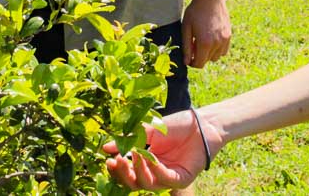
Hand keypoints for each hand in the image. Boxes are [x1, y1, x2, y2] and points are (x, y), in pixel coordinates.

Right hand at [103, 110, 222, 190]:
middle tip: (117, 160)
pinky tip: (151, 160)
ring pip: (148, 185)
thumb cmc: (177, 126)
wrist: (202, 123)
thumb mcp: (148, 130)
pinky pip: (166, 180)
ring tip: (133, 156)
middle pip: (135, 183)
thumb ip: (129, 140)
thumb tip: (106, 147)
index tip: (108, 159)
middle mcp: (156, 173)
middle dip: (124, 173)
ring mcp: (169, 177)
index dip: (117, 169)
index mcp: (147, 164)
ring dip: (139, 171)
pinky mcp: (182, 179)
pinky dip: (157, 171)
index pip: (128, 173)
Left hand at [181, 0, 230, 67]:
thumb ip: (186, 47)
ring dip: (209, 54)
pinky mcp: (229, 35)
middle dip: (200, 56)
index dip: (192, 63)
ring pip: (216, 57)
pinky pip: (224, 50)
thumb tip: (187, 62)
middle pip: (207, 60)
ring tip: (203, 41)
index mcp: (204, 43)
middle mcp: (216, 43)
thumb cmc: (195, 12)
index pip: (199, 64)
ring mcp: (224, 39)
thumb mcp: (186, 29)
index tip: (189, 58)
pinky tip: (211, 40)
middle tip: (194, 44)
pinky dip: (218, 49)